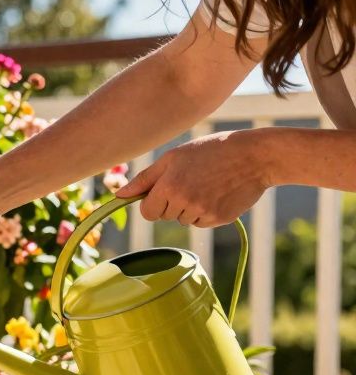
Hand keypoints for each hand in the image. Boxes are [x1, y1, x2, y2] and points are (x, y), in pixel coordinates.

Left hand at [117, 130, 275, 225]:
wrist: (255, 156)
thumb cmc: (210, 151)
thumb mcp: (173, 158)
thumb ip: (145, 179)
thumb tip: (119, 196)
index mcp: (169, 186)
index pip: (148, 212)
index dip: (153, 203)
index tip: (164, 192)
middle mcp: (184, 203)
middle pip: (166, 216)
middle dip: (172, 203)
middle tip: (192, 180)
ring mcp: (203, 213)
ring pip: (184, 220)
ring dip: (189, 208)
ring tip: (207, 184)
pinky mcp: (219, 219)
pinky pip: (202, 223)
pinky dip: (206, 212)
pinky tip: (218, 193)